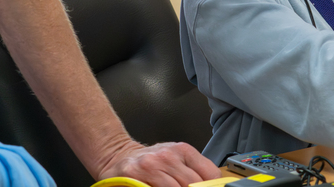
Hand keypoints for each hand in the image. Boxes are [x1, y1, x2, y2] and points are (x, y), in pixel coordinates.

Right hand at [97, 140, 219, 186]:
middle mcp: (168, 155)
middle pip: (193, 184)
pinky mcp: (136, 173)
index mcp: (183, 150)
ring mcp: (152, 164)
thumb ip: (193, 171)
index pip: (209, 173)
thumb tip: (214, 185)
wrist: (119, 157)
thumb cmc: (151, 162)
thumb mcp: (175, 158)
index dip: (211, 186)